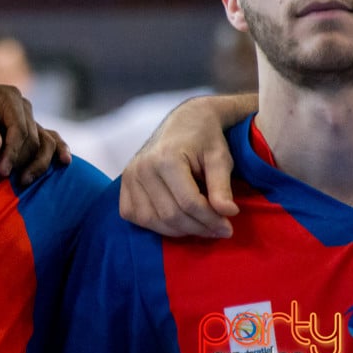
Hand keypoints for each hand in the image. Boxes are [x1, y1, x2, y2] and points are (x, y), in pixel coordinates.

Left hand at [0, 83, 70, 185]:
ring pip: (44, 143)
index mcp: (8, 97)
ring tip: (23, 182)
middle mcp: (22, 106)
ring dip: (37, 164)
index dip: (13, 154)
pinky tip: (64, 162)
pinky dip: (56, 150)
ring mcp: (27, 118)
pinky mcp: (25, 129)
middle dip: (17, 162)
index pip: (20, 130)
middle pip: (32, 140)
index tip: (1, 173)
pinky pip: (48, 140)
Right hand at [119, 95, 251, 237]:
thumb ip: (222, 186)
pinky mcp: (123, 184)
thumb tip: (228, 213)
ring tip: (199, 226)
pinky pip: (134, 215)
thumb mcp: (220, 158)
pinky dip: (154, 224)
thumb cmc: (205, 139)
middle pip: (170, 215)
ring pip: (151, 220)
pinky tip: (173, 220)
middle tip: (218, 230)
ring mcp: (129, 176)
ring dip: (178, 230)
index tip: (228, 228)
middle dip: (198, 228)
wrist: (184, 122)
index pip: (189, 203)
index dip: (211, 220)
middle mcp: (142, 168)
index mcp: (166, 158)